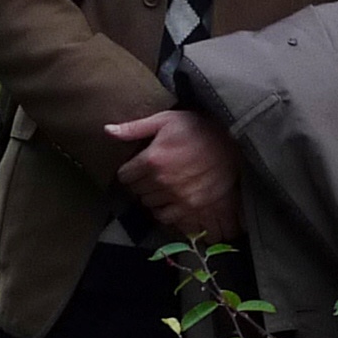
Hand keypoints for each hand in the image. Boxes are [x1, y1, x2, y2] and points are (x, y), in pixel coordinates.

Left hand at [104, 109, 242, 239]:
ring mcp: (176, 197)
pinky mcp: (190, 208)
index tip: (137, 165)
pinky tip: (171, 198)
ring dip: (152, 196)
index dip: (129, 169)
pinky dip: (165, 209)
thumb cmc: (196, 127)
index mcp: (152, 159)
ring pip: (149, 205)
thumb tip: (107, 130)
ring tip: (162, 184)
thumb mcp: (165, 120)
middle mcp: (161, 182)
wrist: (230, 142)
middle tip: (151, 173)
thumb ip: (134, 128)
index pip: (125, 176)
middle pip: (136, 191)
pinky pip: (166, 217)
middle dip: (140, 182)